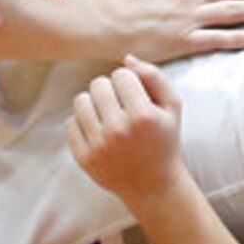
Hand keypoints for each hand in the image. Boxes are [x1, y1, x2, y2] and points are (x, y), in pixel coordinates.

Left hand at [67, 56, 185, 203]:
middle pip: (98, 84)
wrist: (154, 185)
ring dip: (93, 103)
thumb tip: (126, 59)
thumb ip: (154, 76)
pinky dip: (82, 123)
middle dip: (110, 90)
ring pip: (81, 100)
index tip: (135, 96)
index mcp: (143, 116)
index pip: (121, 74)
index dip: (129, 81)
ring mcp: (99, 146)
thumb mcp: (173, 107)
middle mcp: (119, 130)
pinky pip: (70, 123)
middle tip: (121, 105)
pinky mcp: (84, 158)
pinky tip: (98, 131)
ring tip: (107, 115)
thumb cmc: (164, 140)